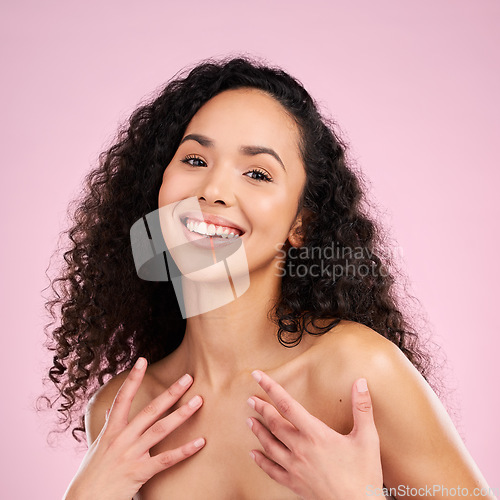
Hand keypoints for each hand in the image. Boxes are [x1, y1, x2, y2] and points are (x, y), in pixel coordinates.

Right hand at [64, 358, 204, 499]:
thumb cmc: (93, 474)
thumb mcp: (98, 446)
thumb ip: (109, 426)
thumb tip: (112, 410)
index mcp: (111, 430)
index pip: (122, 398)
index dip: (133, 378)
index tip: (142, 359)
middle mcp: (121, 439)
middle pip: (149, 410)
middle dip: (170, 393)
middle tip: (188, 377)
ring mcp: (130, 455)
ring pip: (160, 430)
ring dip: (181, 414)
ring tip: (198, 401)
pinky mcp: (139, 473)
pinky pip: (165, 460)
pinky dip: (184, 450)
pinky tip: (200, 442)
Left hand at [246, 371, 382, 499]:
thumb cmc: (364, 474)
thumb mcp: (367, 438)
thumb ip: (362, 408)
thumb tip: (360, 382)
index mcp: (316, 434)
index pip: (287, 405)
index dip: (271, 388)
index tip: (258, 376)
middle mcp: (301, 449)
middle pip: (274, 423)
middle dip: (261, 409)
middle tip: (251, 399)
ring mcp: (295, 468)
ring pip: (269, 445)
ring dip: (258, 431)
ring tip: (250, 420)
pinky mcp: (294, 484)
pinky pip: (272, 471)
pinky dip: (261, 461)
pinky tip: (254, 454)